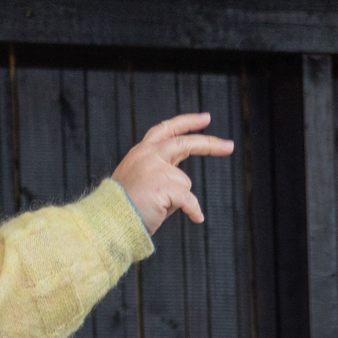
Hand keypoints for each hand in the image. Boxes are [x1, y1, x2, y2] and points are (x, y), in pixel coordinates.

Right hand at [110, 112, 234, 232]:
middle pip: (185, 143)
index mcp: (141, 152)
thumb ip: (156, 170)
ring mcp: (157, 169)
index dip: (186, 122)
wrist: (108, 218)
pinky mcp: (166, 186)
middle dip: (209, 144)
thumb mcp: (136, 178)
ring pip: (184, 183)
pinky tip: (196, 218)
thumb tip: (182, 180)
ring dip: (176, 198)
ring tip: (155, 206)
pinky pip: (190, 201)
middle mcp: (149, 155)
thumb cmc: (121, 204)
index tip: (205, 118)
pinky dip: (193, 211)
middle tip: (229, 146)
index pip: (166, 129)